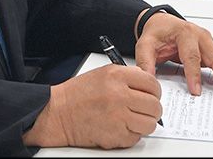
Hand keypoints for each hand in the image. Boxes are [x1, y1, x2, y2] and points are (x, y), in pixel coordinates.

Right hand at [23, 63, 161, 148]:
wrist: (58, 113)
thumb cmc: (78, 95)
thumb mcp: (102, 74)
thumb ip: (127, 77)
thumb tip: (148, 86)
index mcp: (117, 76)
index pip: (152, 83)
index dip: (154, 91)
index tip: (152, 95)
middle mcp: (120, 94)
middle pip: (154, 105)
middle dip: (152, 109)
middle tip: (143, 110)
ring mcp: (119, 116)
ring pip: (149, 124)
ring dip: (143, 124)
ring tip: (132, 120)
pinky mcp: (116, 135)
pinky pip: (136, 138)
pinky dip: (131, 135)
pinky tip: (120, 127)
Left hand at [135, 11, 212, 97]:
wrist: (162, 22)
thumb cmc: (156, 33)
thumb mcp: (145, 44)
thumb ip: (145, 60)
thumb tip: (145, 77)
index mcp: (185, 33)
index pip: (191, 56)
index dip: (194, 74)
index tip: (196, 91)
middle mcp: (201, 36)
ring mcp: (210, 42)